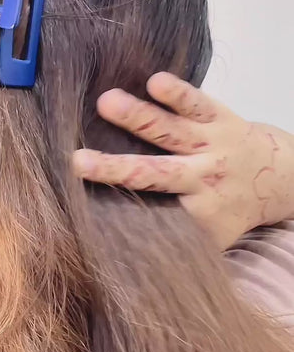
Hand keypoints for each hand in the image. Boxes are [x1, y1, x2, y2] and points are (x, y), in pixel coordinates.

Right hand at [73, 73, 293, 249]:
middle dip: (114, 168)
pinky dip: (177, 92)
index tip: (81, 214)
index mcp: (196, 212)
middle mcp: (201, 179)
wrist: (276, 178)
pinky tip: (153, 81)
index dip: (119, 212)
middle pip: (153, 173)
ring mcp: (210, 144)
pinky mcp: (219, 117)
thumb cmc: (230, 210)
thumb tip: (128, 270)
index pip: (151, 214)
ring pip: (170, 130)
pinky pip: (197, 102)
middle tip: (77, 162)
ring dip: (138, 116)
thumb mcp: (210, 240)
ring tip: (106, 102)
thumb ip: (176, 249)